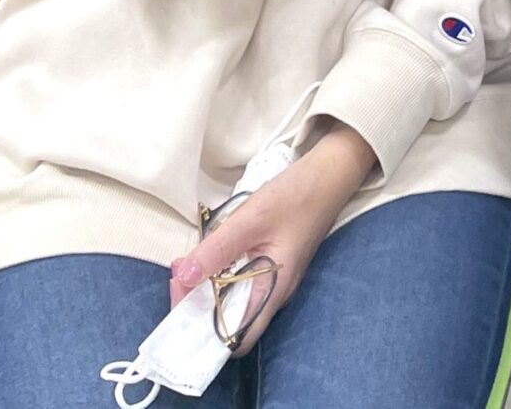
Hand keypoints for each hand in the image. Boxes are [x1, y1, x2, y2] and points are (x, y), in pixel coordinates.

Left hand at [168, 123, 376, 355]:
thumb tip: (181, 277)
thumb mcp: (252, 220)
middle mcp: (274, 292)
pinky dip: (219, 273)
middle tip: (179, 274)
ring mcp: (274, 278)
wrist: (331, 172)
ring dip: (207, 287)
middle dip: (198, 305)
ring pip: (232, 299)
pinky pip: (240, 280)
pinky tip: (209, 254)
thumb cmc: (297, 196)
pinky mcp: (272, 263)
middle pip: (229, 320)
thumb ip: (216, 250)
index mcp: (273, 291)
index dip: (202, 331)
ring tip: (188, 263)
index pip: (235, 339)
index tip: (181, 299)